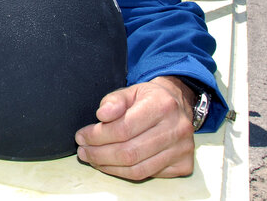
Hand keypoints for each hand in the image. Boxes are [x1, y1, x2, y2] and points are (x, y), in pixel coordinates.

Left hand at [74, 76, 196, 180]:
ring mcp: (183, 149)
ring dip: (109, 167)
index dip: (98, 136)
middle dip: (100, 154)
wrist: (177, 103)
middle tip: (83, 151)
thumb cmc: (149, 98)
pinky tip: (112, 165)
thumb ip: (113, 100)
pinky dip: (125, 173)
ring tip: (93, 159)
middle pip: (130, 152)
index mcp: (162, 105)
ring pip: (138, 169)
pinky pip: (149, 175)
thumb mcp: (129, 91)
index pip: (124, 128)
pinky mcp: (184, 164)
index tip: (81, 136)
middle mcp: (176, 129)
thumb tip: (102, 115)